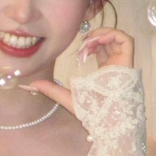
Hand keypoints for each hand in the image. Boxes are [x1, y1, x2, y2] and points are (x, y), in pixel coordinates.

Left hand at [19, 28, 134, 112]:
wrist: (106, 122)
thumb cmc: (91, 113)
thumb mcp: (66, 96)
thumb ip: (49, 89)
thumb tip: (27, 86)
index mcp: (105, 73)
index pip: (102, 50)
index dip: (91, 43)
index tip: (79, 51)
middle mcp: (116, 67)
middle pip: (110, 41)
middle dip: (95, 37)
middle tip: (82, 45)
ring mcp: (123, 64)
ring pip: (118, 38)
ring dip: (101, 34)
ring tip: (89, 42)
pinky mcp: (128, 62)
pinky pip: (126, 40)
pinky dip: (112, 34)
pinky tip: (97, 41)